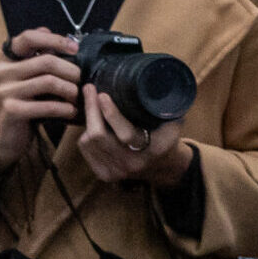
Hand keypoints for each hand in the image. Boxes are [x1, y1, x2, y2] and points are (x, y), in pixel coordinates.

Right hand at [0, 29, 81, 170]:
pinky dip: (66, 109)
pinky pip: (48, 105)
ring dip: (71, 91)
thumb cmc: (23, 103)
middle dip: (72, 71)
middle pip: (47, 61)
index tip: (76, 48)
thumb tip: (47, 29)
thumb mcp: (26, 78)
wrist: (4, 137)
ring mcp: (3, 90)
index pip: (29, 38)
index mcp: (3, 57)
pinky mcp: (11, 110)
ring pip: (50, 82)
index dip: (55, 40)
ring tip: (78, 98)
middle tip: (82, 82)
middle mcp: (0, 70)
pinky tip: (72, 112)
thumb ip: (35, 56)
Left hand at [73, 85, 189, 186]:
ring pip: (88, 141)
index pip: (126, 134)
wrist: (164, 168)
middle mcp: (132, 164)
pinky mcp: (104, 175)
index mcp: (152, 151)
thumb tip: (156, 83)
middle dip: (91, 110)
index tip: (102, 94)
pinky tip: (95, 127)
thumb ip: (164, 108)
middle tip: (89, 89)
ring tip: (94, 108)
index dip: (111, 113)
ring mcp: (117, 172)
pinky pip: (84, 148)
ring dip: (89, 121)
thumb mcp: (172, 124)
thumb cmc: (166, 138)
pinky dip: (86, 134)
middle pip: (98, 136)